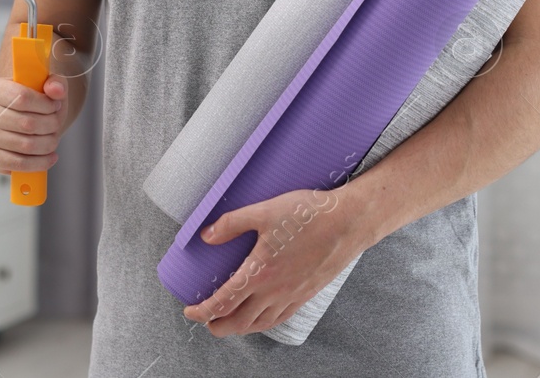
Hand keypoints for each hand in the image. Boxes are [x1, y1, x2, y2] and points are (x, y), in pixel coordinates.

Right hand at [0, 74, 67, 174]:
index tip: (55, 106)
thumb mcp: (46, 85)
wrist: (18, 117)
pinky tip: (49, 157)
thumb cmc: (32, 100)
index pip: (22, 97)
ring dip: (48, 144)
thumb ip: (55, 83)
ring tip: (53, 139)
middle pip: (27, 123)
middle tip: (56, 124)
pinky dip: (39, 163)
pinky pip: (19, 164)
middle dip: (50, 125)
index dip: (45, 104)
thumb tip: (56, 90)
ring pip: (26, 145)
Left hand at [181, 186, 372, 337]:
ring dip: (239, 328)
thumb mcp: (264, 211)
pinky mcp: (306, 294)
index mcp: (260, 273)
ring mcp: (292, 295)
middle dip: (218, 326)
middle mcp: (274, 291)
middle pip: (239, 322)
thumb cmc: (309, 214)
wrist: (349, 222)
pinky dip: (264, 323)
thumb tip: (206, 236)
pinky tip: (262, 316)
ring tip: (229, 323)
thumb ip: (232, 223)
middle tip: (206, 321)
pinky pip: (280, 318)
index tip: (190, 310)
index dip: (202, 311)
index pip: (223, 302)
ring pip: (260, 324)